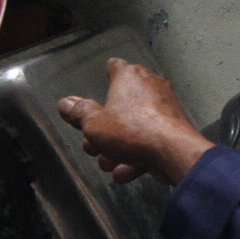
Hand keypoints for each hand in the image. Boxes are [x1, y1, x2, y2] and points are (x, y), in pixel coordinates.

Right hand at [56, 58, 216, 185]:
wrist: (174, 152)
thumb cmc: (134, 131)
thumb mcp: (94, 124)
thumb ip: (78, 113)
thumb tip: (65, 104)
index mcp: (129, 77)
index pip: (115, 66)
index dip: (106, 76)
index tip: (101, 87)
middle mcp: (150, 86)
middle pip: (120, 105)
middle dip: (104, 129)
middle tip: (94, 145)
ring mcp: (165, 108)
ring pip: (134, 127)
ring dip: (117, 149)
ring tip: (108, 164)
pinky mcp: (174, 129)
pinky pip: (149, 141)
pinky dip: (136, 157)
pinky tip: (125, 172)